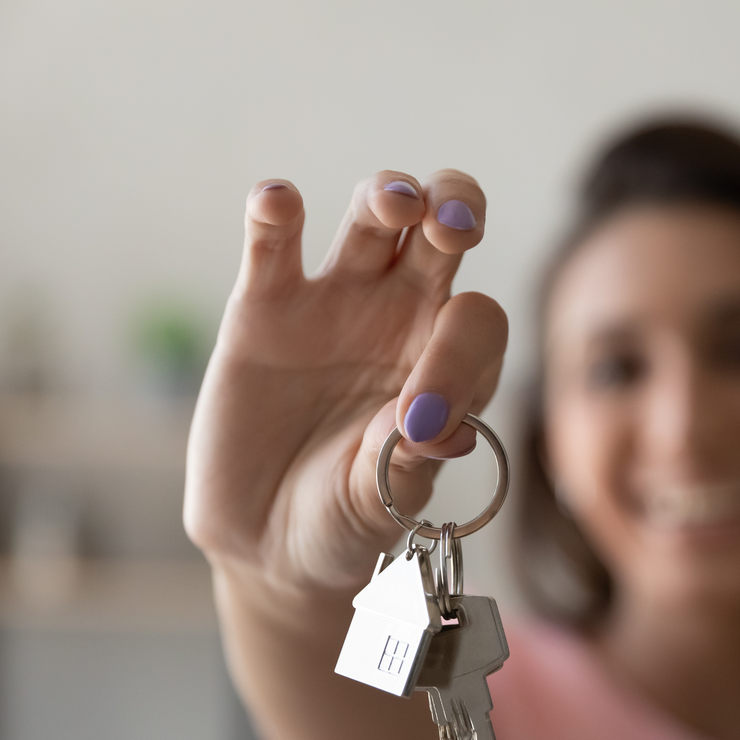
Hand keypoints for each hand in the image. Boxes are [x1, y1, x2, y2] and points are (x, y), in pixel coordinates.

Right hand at [184, 170, 506, 593]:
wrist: (270, 543)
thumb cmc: (346, 520)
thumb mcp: (384, 502)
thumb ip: (409, 460)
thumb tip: (436, 424)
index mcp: (451, 362)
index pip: (475, 322)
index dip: (461, 353)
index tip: (423, 418)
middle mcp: (402, 317)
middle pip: (441, 232)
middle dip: (456, 210)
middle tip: (453, 224)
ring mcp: (335, 303)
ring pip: (371, 220)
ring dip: (386, 196)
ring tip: (394, 203)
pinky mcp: (264, 306)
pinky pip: (273, 243)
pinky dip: (274, 212)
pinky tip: (277, 200)